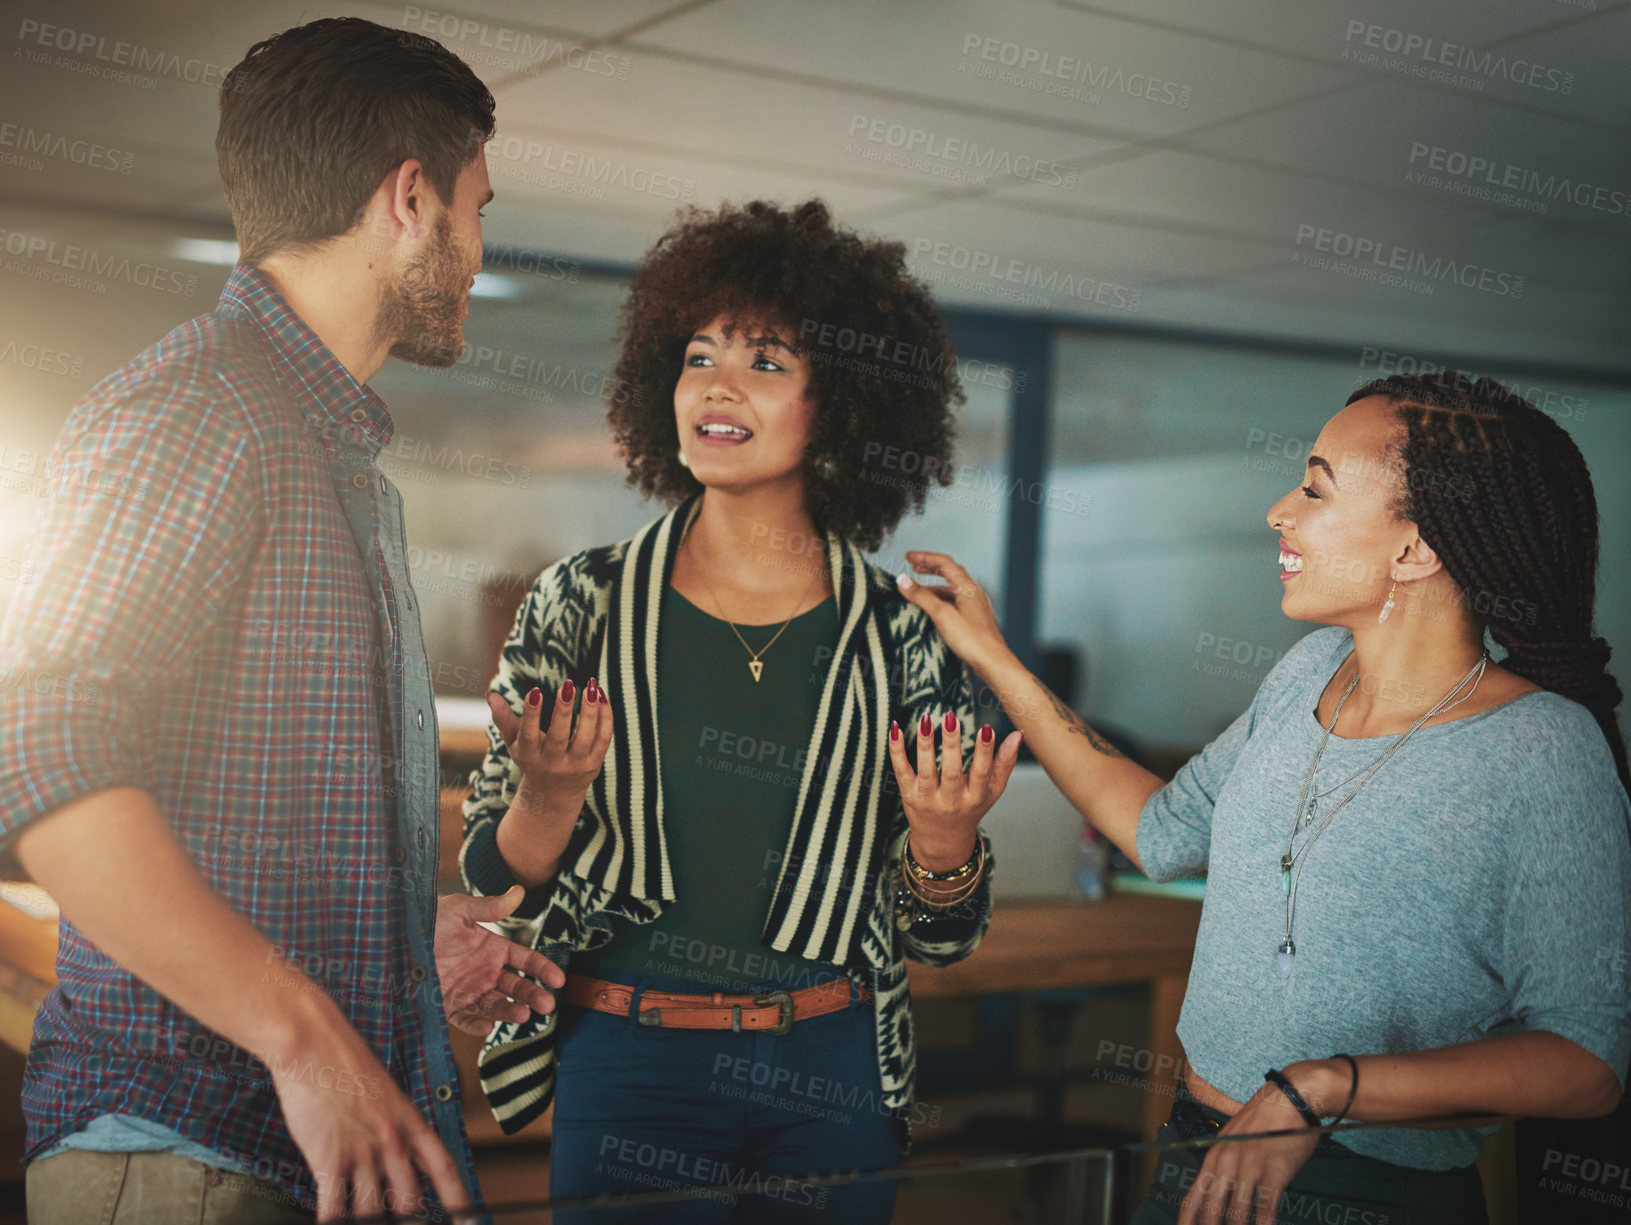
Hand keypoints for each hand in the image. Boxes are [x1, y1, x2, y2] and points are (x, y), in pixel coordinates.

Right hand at [263, 1007, 476, 1223]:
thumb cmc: (345, 1063)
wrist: (314, 1044)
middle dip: (407, 1222)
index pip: (442, 1167)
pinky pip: (333, 1208)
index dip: (458, 1198)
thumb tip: (391, 1156)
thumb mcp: (385, 1093)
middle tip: (403, 1224)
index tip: (468, 1220)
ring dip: (366, 1224)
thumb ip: (391, 1126)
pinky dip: (333, 1223)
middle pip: (408, 1200)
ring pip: (371, 1211)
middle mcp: (392, 1141)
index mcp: (410, 1122)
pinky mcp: (328, 1159)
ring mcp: (361, 1152)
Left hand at [434, 885, 566, 1036]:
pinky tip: (486, 1027)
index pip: (526, 961)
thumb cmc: (429, 919)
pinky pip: (466, 1019)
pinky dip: (476, 1026)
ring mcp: (468, 990)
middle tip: (547, 1006)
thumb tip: (519, 891)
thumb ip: (490, 907)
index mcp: (494, 949)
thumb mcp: (460, 910)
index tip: (559, 981)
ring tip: (523, 1016)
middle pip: (517, 987)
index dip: (544, 970)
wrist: (395, 940)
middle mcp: (485, 972)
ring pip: (496, 1006)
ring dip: (510, 1012)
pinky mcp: (448, 1006)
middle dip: (533, 996)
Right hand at [487, 677, 612, 820]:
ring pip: (586, 736)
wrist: (553, 795)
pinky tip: (601, 696)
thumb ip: (503, 718)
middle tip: (567, 685)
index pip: (529, 734)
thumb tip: (490, 694)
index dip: (531, 714)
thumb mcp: (514, 742)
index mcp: (530, 755)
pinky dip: (605, 717)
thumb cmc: (530, 759)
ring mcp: (575, 765)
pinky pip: (603, 738)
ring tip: (591, 686)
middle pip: (559, 736)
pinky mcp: (594, 764)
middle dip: (563, 710)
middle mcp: (552, 762)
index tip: (535, 691)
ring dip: (590, 710)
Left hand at [888, 710, 1021, 870]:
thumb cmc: (971, 807)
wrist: (942, 841)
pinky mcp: (909, 794)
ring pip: (926, 770)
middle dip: (952, 745)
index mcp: (975, 797)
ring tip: (927, 719)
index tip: (986, 728)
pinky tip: (896, 729)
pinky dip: (897, 751)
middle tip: (951, 718)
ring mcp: (928, 798)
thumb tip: (1018, 734)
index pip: (981, 773)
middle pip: (952, 772)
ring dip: (926, 744)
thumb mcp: (992, 791)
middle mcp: (951, 801)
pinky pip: (902, 771)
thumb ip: (1005, 763)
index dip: (984, 752)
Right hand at [895, 551, 1013, 679]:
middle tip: (914, 566)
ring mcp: (975, 606)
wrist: (993, 662)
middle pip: (950, 572)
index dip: (925, 557)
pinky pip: (955, 602)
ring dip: (934, 585)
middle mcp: (973, 594)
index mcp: (967, 587)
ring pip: (952, 588)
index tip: (908, 556)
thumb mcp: (942, 615)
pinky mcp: (974, 620)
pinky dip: (941, 600)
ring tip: (918, 590)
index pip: (944, 563)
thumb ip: (922, 596)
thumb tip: (903, 580)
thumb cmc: (973, 640)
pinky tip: (934, 610)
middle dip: (930, 567)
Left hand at [1179, 1075, 1325, 1224]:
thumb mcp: (1233, 1141)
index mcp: (1213, 1157)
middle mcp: (1226, 1163)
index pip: (1192, 1199)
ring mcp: (1249, 1167)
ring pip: (1238, 1214)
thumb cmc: (1263, 1121)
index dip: (1187, 1223)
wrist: (1290, 1099)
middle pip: (1212, 1211)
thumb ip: (1223, 1168)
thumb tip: (1219, 1199)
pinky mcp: (1274, 1171)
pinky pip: (1266, 1209)